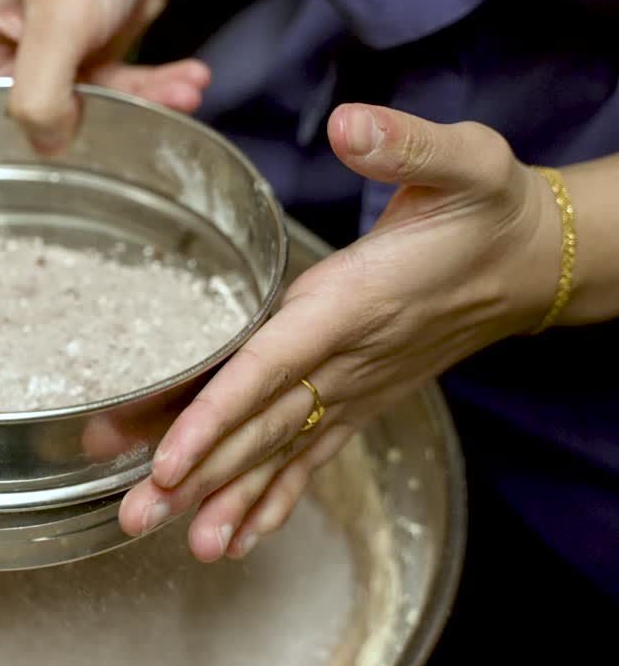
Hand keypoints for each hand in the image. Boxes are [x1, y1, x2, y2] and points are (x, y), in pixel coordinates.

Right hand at [0, 0, 209, 152]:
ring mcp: (32, 56)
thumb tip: (43, 147)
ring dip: (122, 112)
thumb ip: (42, 92)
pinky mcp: (80, 57)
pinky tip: (184, 82)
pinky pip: (110, 94)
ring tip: (170, 96)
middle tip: (68, 160)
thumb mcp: (58, 17)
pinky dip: (152, 92)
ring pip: (60, 116)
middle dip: (34, 145)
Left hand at [118, 103, 562, 560]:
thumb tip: (351, 124)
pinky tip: (237, 537)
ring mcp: (352, 391)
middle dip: (194, 476)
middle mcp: (345, 361)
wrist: (533, 263)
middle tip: (133, 514)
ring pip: (278, 454)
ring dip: (225, 500)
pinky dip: (274, 501)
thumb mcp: (463, 160)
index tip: (167, 459)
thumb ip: (405, 144)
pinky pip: (310, 460)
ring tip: (176, 542)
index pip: (269, 369)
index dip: (215, 415)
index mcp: (349, 304)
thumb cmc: (486, 210)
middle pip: (258, 428)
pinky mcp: (359, 402)